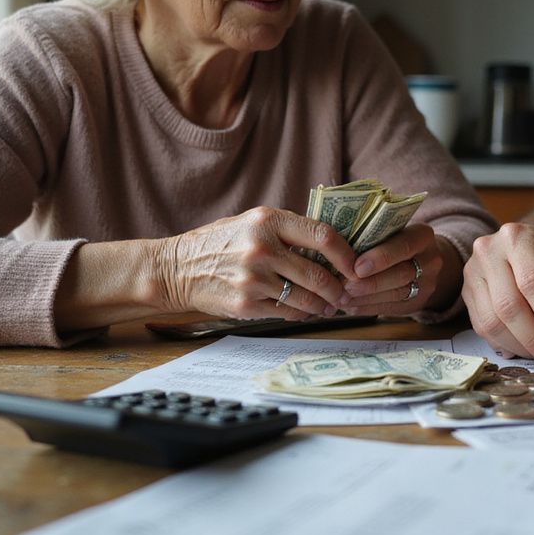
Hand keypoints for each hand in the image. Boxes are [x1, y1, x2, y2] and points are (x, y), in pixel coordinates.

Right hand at [155, 207, 356, 320]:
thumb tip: (334, 246)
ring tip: (328, 305)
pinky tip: (303, 311)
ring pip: (306, 298)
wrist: (176, 268)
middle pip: (319, 274)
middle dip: (339, 288)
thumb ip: (288, 230)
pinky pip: (287, 312)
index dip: (347, 254)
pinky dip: (300, 314)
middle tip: (346, 293)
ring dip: (323, 305)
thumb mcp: (252, 222)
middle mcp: (262, 247)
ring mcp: (253, 278)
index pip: (323, 235)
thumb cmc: (221, 242)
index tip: (357, 266)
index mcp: (268, 220)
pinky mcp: (246, 304)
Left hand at [340, 225, 451, 315]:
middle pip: (401, 274)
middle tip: (345, 286)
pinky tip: (351, 306)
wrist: (422, 261)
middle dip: (371, 282)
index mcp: (423, 236)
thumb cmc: (395, 240)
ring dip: (366, 298)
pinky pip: (392, 308)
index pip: (405, 246)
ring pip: (397, 293)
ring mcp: (427, 283)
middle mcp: (430, 260)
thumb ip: (372, 236)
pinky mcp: (417, 302)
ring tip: (342, 298)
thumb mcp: (391, 231)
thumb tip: (336, 247)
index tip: (357, 267)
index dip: (381, 257)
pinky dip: (368, 308)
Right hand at [462, 222, 533, 366]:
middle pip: (507, 305)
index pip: (531, 281)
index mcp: (517, 237)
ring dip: (518, 346)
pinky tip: (523, 349)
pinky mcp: (466, 293)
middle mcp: (487, 251)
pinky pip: (481, 327)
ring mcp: (472, 272)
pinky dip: (504, 344)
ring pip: (490, 321)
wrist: (527, 245)